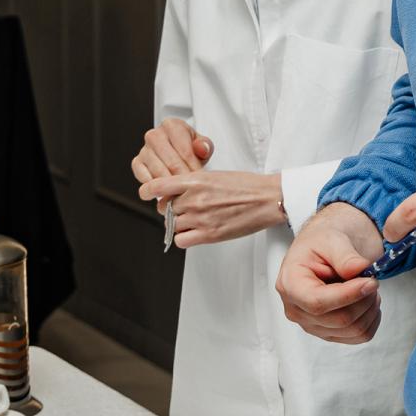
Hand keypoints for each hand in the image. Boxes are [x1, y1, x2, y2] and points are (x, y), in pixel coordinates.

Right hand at [130, 118, 214, 198]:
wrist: (177, 152)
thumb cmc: (190, 147)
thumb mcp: (202, 144)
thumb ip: (205, 146)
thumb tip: (201, 149)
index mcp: (171, 125)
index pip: (184, 149)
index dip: (194, 166)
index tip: (200, 177)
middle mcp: (154, 135)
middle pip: (171, 162)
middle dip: (183, 177)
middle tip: (192, 188)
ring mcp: (144, 149)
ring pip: (158, 171)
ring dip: (171, 184)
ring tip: (182, 192)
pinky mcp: (137, 163)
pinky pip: (144, 178)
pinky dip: (156, 187)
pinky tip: (167, 192)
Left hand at [139, 169, 285, 246]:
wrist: (268, 199)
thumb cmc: (246, 186)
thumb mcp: (215, 175)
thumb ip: (192, 183)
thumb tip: (173, 192)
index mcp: (195, 181)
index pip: (157, 187)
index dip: (148, 191)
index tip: (147, 193)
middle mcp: (194, 199)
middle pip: (164, 208)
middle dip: (170, 208)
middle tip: (184, 207)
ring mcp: (200, 218)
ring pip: (172, 225)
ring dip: (179, 223)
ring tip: (195, 218)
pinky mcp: (209, 235)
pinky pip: (181, 240)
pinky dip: (185, 237)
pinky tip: (196, 231)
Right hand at [275, 203, 384, 343]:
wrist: (324, 250)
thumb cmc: (323, 243)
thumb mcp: (332, 239)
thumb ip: (344, 255)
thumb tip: (358, 269)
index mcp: (290, 284)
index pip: (318, 302)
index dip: (348, 295)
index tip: (370, 281)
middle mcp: (297, 310)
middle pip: (340, 320)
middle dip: (364, 298)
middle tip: (372, 278)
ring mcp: (312, 325)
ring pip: (353, 330)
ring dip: (370, 307)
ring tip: (369, 286)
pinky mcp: (329, 333)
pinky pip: (359, 336)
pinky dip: (372, 318)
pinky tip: (367, 300)